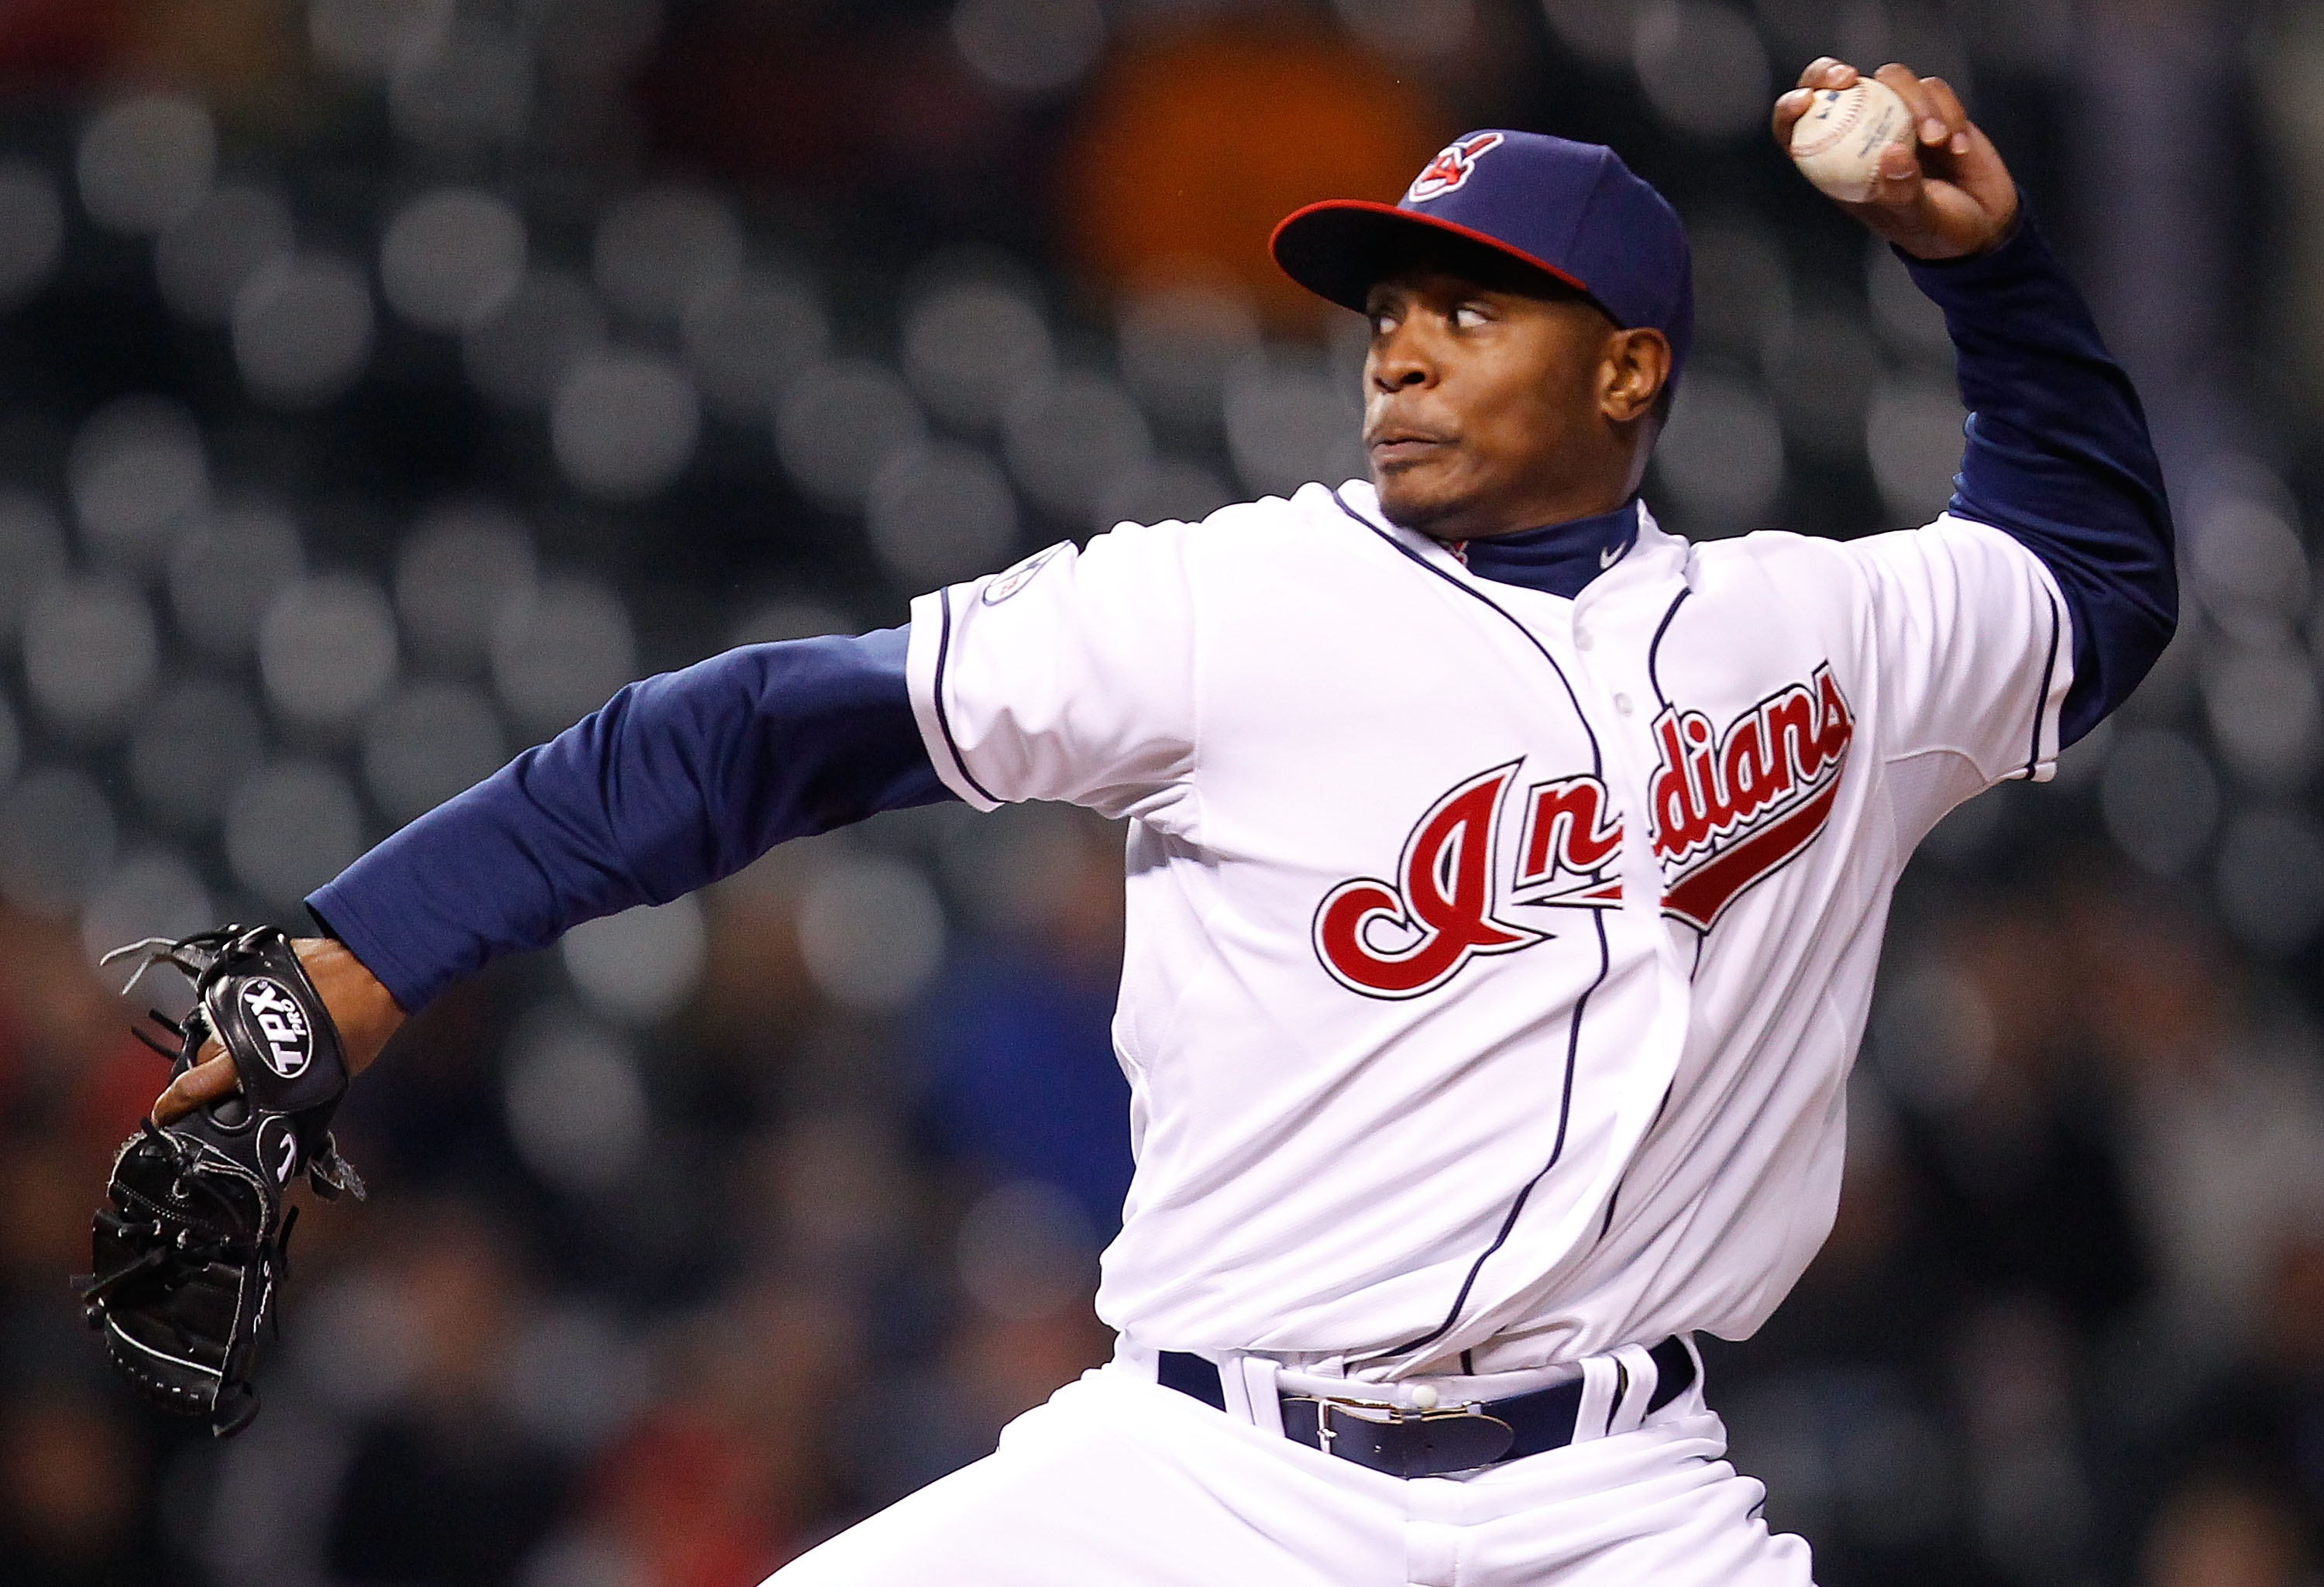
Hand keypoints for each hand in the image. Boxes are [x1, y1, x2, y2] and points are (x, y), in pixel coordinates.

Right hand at [152, 937, 405, 1123]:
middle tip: (226, 1082)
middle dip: (207, 1073)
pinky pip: (234, 1000)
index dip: (173, 1105)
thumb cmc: (359, 1027)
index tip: (164, 1115)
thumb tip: (276, 1105)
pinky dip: (241, 1012)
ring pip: (215, 1029)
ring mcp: (238, 997)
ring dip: (226, 1040)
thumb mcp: (324, 1076)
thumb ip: (289, 1089)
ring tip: (250, 1046)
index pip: (192, 1088)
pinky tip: (261, 1016)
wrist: (372, 971)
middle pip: (200, 1059)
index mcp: (245, 1060)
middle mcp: (232, 1028)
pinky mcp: (250, 971)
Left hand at [1772, 59, 2019, 260]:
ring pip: (1891, 80)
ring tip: (1936, 140)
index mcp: (1839, 166)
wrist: (1983, 224)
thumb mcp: (1916, 220)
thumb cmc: (1937, 231)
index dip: (1790, 110)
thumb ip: (1904, 192)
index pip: (1798, 131)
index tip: (1805, 100)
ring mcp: (1897, 117)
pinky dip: (1948, 111)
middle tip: (1848, 78)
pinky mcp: (1933, 107)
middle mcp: (1862, 135)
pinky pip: (1934, 90)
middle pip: (1832, 87)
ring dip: (1916, 102)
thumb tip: (1893, 153)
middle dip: (1830, 73)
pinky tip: (1957, 147)